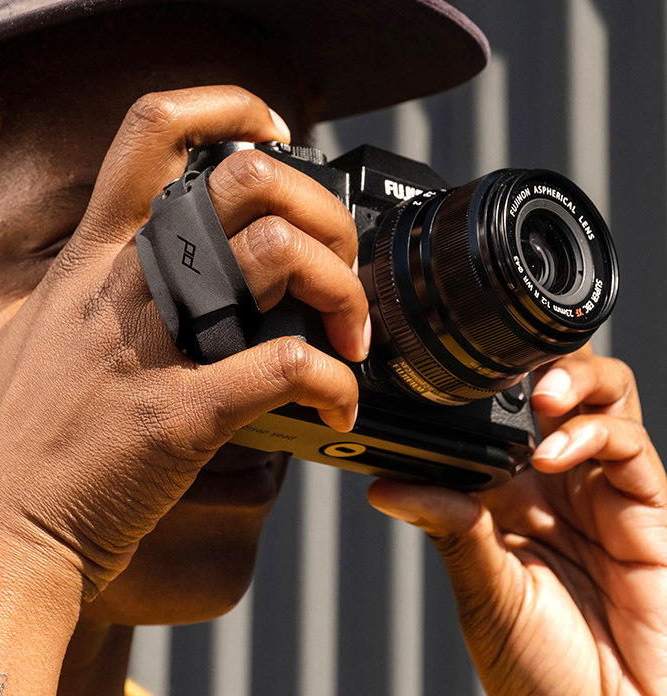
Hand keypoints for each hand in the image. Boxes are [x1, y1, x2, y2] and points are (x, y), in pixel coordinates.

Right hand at [0, 85, 366, 597]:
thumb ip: (111, 288)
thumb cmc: (29, 438)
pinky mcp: (182, 413)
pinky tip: (335, 405)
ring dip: (341, 287)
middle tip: (339, 260)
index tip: (273, 133)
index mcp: (94, 254)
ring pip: (280, 255)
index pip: (152, 127)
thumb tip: (184, 270)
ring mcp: (154, 343)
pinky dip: (334, 383)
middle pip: (251, 180)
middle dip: (322, 209)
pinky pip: (289, 367)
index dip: (227, 106)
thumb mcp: (55, 331)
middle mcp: (126, 281)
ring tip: (350, 332)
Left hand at [368, 346, 666, 695]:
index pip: (496, 414)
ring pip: (602, 394)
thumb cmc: (539, 671)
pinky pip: (629, 445)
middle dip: (537, 362)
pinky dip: (593, 433)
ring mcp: (601, 489)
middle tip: (507, 371)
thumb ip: (449, 528)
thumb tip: (386, 484)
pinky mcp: (646, 508)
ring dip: (570, 380)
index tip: (446, 373)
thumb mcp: (483, 592)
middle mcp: (553, 480)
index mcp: (505, 492)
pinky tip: (555, 454)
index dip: (481, 385)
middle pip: (556, 385)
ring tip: (538, 401)